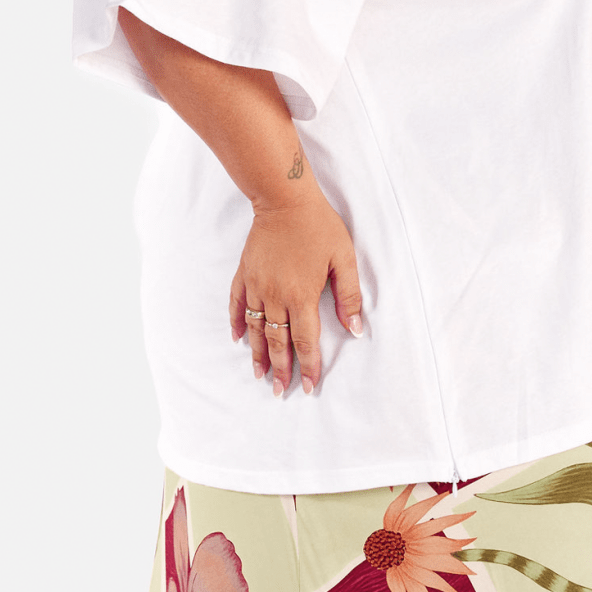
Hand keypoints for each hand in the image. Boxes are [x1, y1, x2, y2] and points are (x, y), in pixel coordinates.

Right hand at [228, 192, 362, 396]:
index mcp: (302, 296)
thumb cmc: (318, 227)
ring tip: (259, 375)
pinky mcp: (245, 274)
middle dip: (281, 369)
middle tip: (280, 391)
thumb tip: (354, 329)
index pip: (305, 341)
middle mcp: (276, 297)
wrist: (284, 200)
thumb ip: (349, 296)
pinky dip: (237, 323)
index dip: (307, 366)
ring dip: (258, 354)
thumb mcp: (344, 259)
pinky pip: (237, 304)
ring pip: (255, 329)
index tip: (306, 386)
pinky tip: (237, 339)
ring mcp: (257, 286)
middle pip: (278, 341)